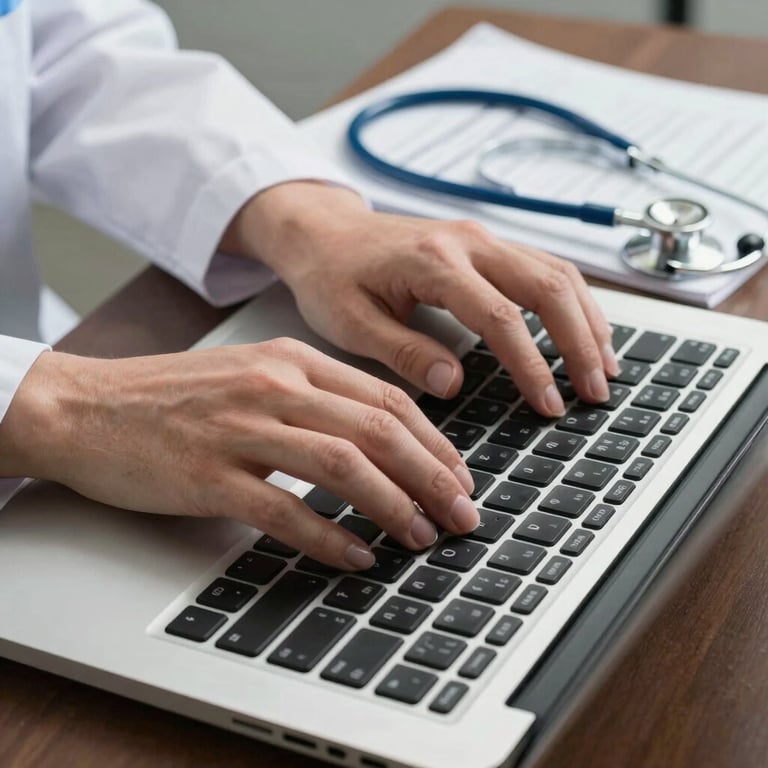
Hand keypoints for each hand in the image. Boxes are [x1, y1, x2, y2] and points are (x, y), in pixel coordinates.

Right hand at [0, 342, 476, 569]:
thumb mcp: (252, 373)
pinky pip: (284, 509)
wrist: (84, 407)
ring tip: (422, 536)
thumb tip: (380, 438)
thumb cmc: (172, 396)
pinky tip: (357, 556)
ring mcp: (240, 429)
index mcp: (291, 360)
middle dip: (432, 476)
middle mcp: (273, 387)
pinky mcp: (208, 475)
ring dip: (393, 504)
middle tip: (463, 513)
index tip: (460, 475)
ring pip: (342, 464)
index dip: (434, 441)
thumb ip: (314, 396)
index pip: (385, 398)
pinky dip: (329, 536)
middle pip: (377, 429)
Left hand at [224, 182, 618, 416]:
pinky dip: (572, 302)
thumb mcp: (350, 322)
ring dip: (587, 320)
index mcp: (433, 262)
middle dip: (580, 342)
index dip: (531, 364)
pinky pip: (545, 267)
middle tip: (595, 391)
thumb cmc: (332, 276)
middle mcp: (468, 242)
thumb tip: (452, 383)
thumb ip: (402, 351)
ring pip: (556, 271)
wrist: (324, 232)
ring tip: (605, 368)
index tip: (549, 404)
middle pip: (548, 285)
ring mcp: (482, 238)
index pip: (500, 317)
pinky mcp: (486, 245)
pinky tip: (584, 332)